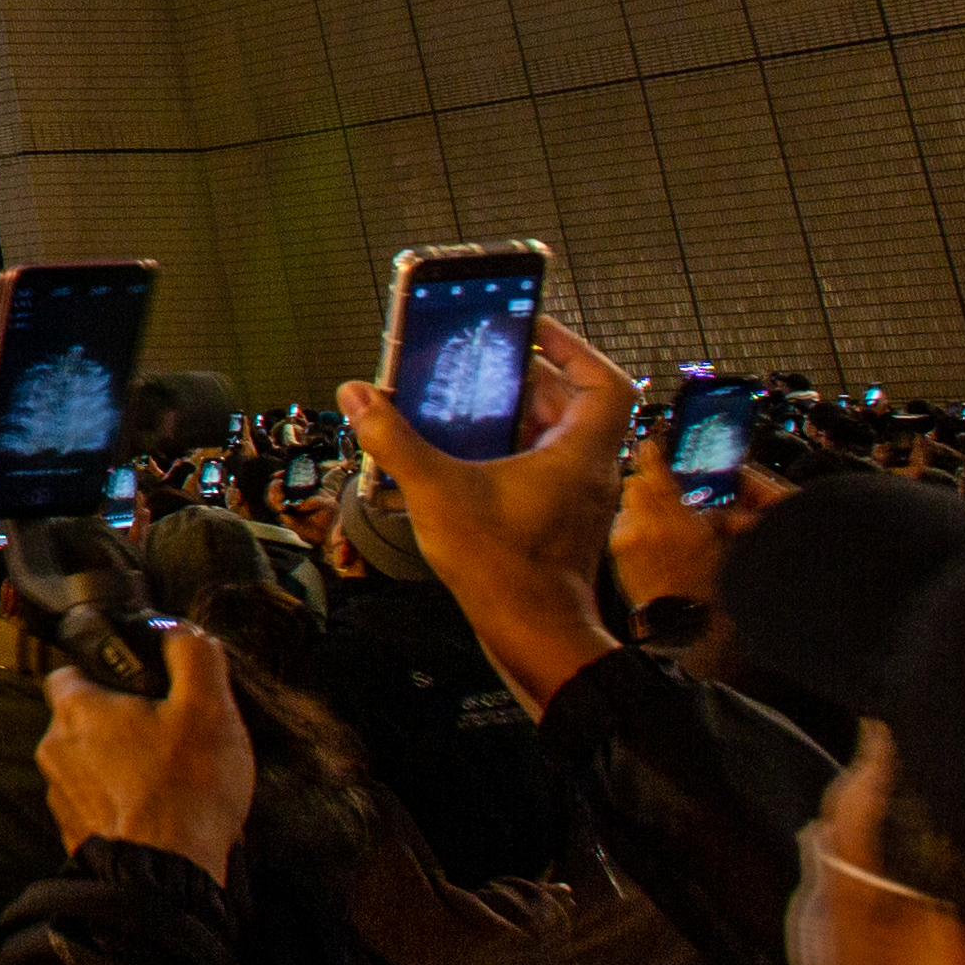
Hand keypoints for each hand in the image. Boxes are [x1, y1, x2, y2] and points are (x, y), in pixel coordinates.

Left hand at [44, 642, 253, 881]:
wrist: (166, 877)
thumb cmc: (185, 787)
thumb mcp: (208, 709)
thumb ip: (194, 659)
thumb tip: (183, 635)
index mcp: (75, 710)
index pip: (68, 673)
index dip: (101, 673)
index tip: (137, 685)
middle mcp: (54, 749)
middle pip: (80, 721)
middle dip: (116, 725)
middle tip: (164, 735)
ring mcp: (60, 796)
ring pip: (87, 766)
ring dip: (118, 767)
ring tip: (166, 779)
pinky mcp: (73, 835)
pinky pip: (95, 806)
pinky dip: (119, 804)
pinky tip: (157, 813)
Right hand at [340, 314, 631, 712]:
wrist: (533, 636)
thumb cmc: (504, 568)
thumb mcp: (437, 491)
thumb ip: (395, 439)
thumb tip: (358, 395)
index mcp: (580, 454)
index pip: (606, 382)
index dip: (575, 347)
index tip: (535, 329)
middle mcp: (590, 472)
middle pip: (573, 403)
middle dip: (527, 378)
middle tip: (482, 363)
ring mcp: (579, 499)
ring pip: (558, 436)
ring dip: (518, 414)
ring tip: (468, 403)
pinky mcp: (562, 520)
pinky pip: (545, 466)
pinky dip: (513, 448)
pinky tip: (469, 454)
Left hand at [609, 442, 749, 632]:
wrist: (679, 615)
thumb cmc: (705, 581)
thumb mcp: (719, 542)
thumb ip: (719, 515)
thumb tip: (730, 498)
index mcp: (677, 519)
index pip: (656, 473)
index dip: (652, 454)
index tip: (651, 444)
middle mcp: (648, 523)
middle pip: (635, 482)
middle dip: (646, 481)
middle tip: (659, 489)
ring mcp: (629, 535)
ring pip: (626, 500)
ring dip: (638, 502)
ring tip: (655, 519)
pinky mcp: (617, 547)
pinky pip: (620, 520)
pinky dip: (631, 521)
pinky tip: (646, 536)